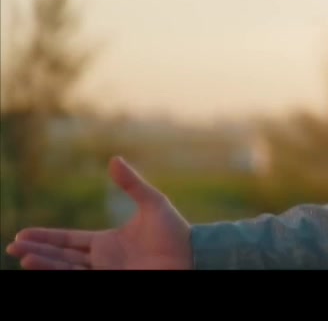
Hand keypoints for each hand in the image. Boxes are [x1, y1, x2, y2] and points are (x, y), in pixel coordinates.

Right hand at [6, 156, 192, 269]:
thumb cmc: (176, 233)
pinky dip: (61, 273)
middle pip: (61, 256)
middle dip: (37, 253)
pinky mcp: (110, 283)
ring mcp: (105, 273)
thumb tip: (114, 159)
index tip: (22, 236)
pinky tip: (44, 267)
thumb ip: (131, 184)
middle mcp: (101, 260)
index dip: (45, 238)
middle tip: (13, 248)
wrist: (194, 256)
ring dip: (45, 264)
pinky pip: (79, 278)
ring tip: (23, 258)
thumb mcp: (153, 203)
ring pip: (66, 269)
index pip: (68, 240)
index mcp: (106, 242)